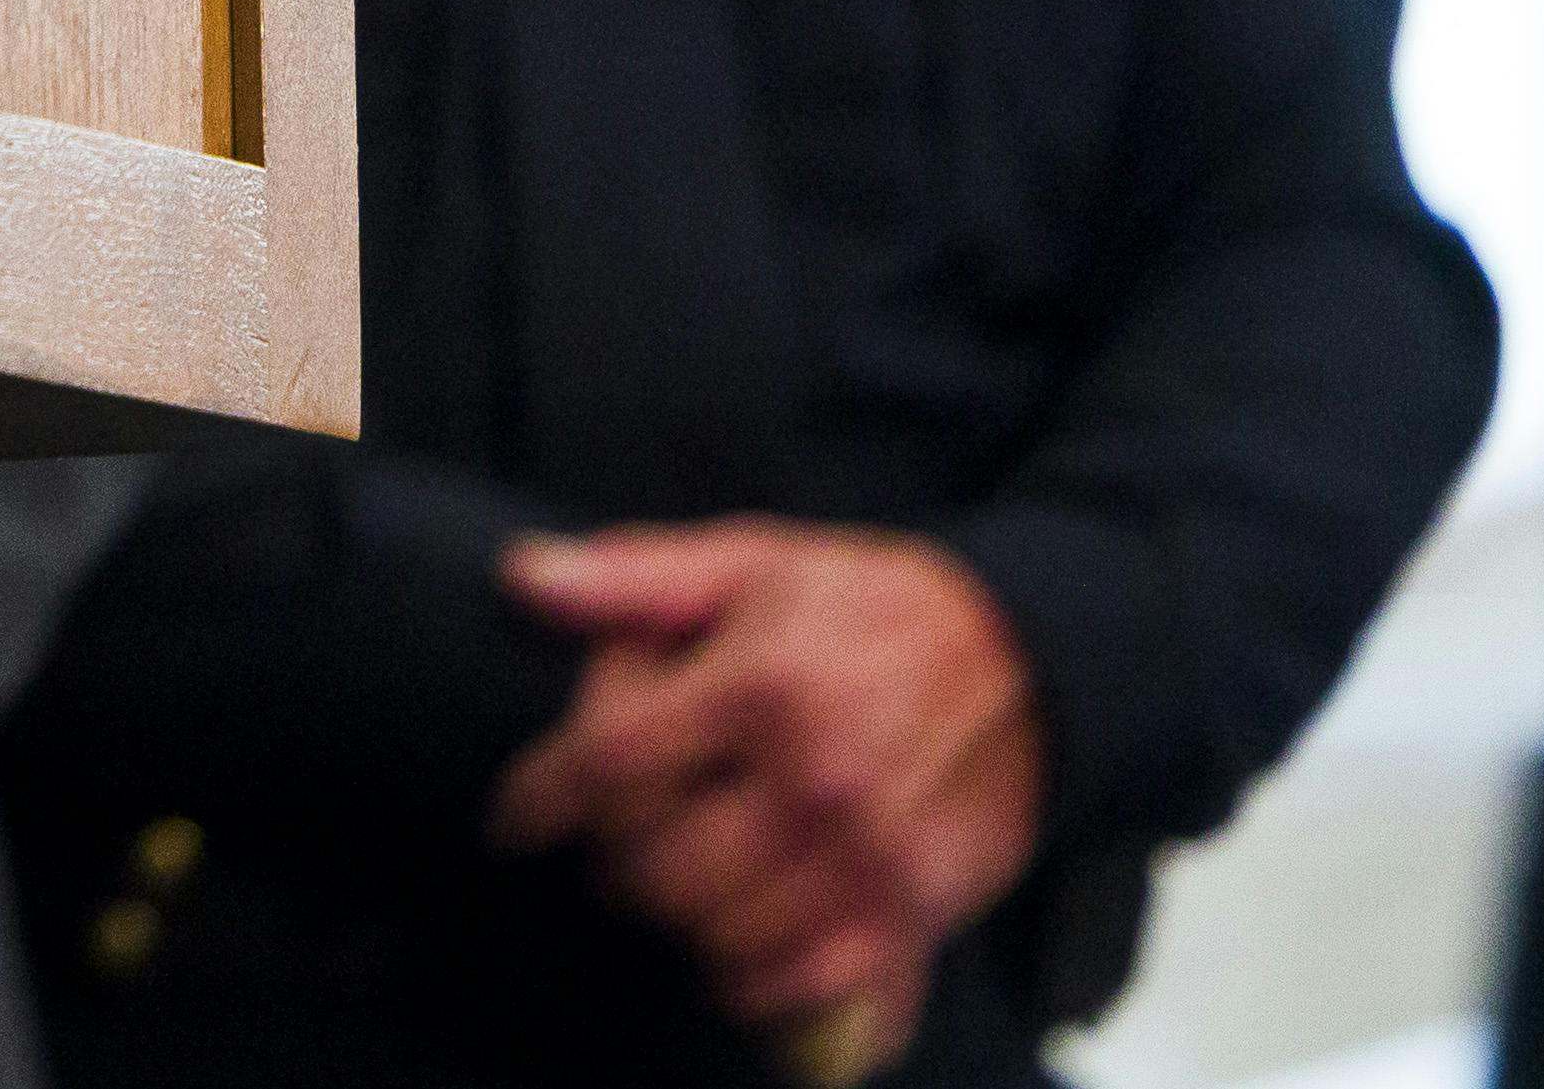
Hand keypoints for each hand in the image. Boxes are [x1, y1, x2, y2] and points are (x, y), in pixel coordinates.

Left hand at [491, 520, 1042, 1052]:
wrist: (1029, 657)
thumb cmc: (871, 606)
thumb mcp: (750, 562)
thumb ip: (632, 579)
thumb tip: (523, 578)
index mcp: (760, 687)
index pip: (610, 763)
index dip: (543, 798)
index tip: (513, 822)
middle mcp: (815, 778)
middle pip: (659, 866)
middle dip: (613, 866)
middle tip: (612, 852)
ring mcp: (869, 854)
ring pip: (724, 932)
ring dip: (678, 923)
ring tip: (672, 890)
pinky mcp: (917, 907)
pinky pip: (810, 979)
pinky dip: (755, 980)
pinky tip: (732, 951)